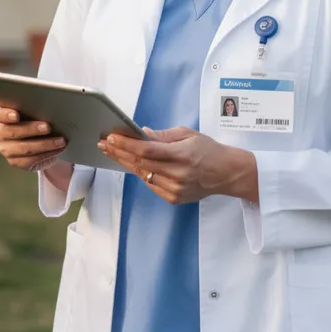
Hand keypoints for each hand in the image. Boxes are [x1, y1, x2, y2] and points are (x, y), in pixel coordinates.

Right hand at [0, 103, 66, 171]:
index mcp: (1, 115)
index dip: (3, 115)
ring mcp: (6, 148)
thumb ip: (35, 108)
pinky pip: (29, 160)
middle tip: (48, 127)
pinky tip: (58, 149)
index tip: (17, 115)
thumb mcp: (36, 110)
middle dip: (31, 129)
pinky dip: (46, 154)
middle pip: (9, 131)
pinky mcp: (15, 161)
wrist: (46, 139)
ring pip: (22, 148)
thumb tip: (49, 106)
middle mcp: (0, 132)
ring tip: (60, 141)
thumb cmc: (39, 119)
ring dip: (44, 144)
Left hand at [97, 126, 259, 204]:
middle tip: (104, 144)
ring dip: (126, 163)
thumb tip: (141, 133)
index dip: (126, 144)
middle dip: (119, 152)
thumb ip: (163, 135)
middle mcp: (177, 174)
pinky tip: (132, 164)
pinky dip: (140, 173)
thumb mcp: (188, 134)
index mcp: (182, 154)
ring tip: (112, 152)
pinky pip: (150, 184)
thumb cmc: (208, 150)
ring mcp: (174, 188)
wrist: (226, 174)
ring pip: (142, 175)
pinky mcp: (173, 198)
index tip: (111, 138)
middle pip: (140, 163)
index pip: (147, 150)